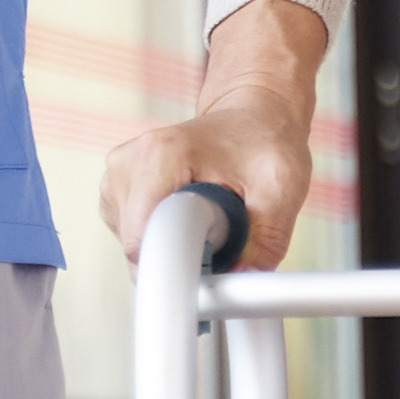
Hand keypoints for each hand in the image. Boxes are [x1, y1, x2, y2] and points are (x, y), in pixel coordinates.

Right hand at [101, 0, 330, 270]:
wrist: (251, 114)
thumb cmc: (263, 140)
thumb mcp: (281, 185)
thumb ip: (266, 238)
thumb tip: (241, 284)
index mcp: (161, 154)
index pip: (144, 238)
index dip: (177, 266)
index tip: (209, 268)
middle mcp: (129, 162)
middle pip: (139, 246)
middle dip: (180, 256)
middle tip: (220, 233)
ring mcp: (117, 176)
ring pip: (135, 247)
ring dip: (172, 247)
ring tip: (207, 216)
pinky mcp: (118, 191)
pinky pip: (134, 238)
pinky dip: (162, 238)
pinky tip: (188, 216)